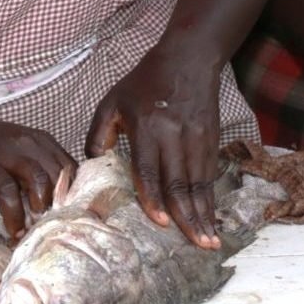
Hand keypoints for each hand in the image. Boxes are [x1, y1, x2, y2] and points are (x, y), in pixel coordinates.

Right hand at [0, 113, 74, 239]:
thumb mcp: (17, 149)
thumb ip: (35, 169)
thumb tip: (50, 203)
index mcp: (41, 140)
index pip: (72, 168)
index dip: (74, 194)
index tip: (69, 216)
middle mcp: (29, 143)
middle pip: (60, 176)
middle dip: (60, 206)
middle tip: (52, 228)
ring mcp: (7, 154)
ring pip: (39, 182)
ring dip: (40, 210)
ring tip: (34, 229)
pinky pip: (8, 193)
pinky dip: (14, 216)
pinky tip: (13, 230)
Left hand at [87, 55, 225, 248]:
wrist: (188, 58)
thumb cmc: (144, 82)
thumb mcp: (112, 101)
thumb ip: (98, 133)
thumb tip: (91, 164)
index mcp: (146, 128)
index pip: (149, 170)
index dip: (154, 198)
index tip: (160, 223)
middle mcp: (174, 135)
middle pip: (180, 183)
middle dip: (187, 217)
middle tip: (195, 245)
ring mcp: (196, 137)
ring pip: (199, 183)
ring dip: (204, 214)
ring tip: (209, 242)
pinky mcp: (211, 138)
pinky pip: (210, 174)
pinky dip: (211, 198)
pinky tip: (212, 217)